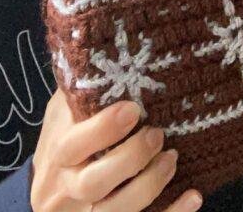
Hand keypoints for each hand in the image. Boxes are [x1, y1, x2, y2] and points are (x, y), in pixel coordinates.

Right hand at [30, 87, 202, 211]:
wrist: (48, 189)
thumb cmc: (65, 135)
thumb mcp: (63, 109)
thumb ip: (81, 89)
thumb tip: (106, 47)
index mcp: (57, 154)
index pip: (73, 146)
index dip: (104, 129)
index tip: (134, 109)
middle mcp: (67, 189)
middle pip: (94, 185)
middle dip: (131, 160)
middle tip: (158, 134)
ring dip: (149, 187)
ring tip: (173, 158)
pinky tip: (194, 196)